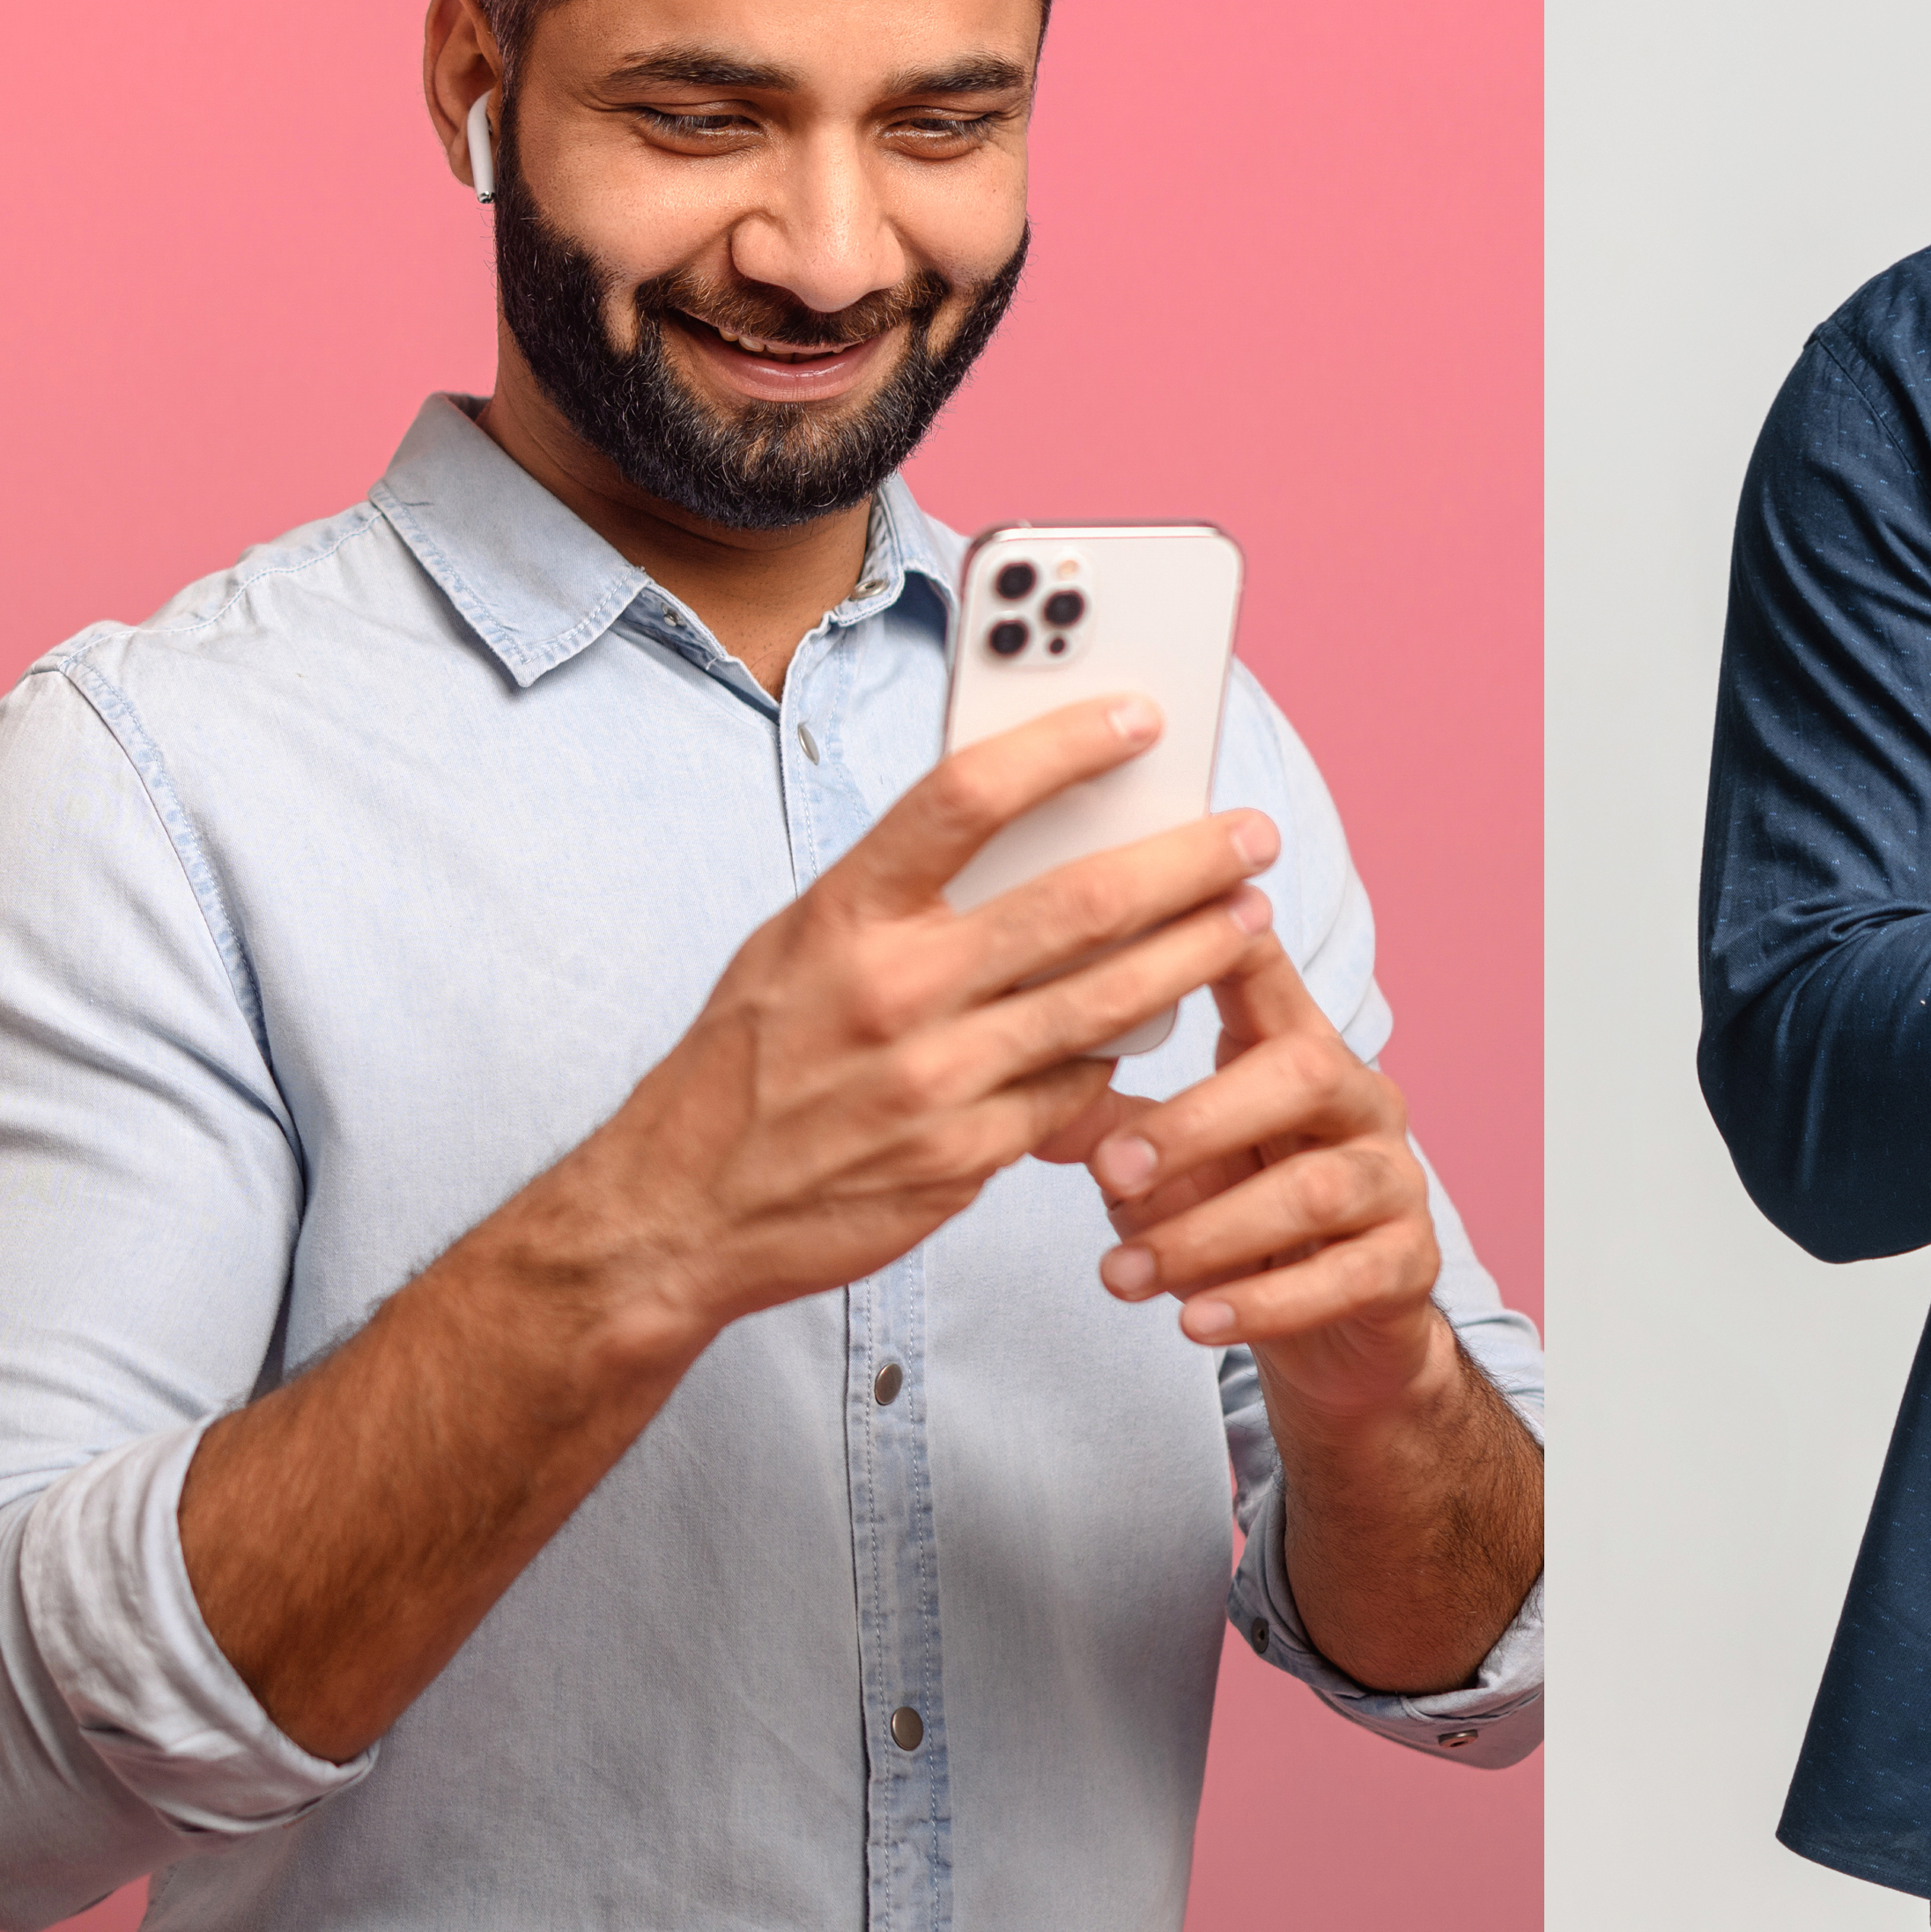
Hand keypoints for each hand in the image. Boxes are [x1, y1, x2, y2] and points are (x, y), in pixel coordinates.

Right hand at [173, 695, 1282, 1760]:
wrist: (681, 1213)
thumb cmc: (744, 1062)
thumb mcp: (795, 948)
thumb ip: (898, 899)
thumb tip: (1026, 839)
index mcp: (843, 912)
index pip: (967, 795)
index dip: (1064, 745)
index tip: (1141, 718)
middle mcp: (890, 987)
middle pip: (1074, 900)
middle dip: (1184, 861)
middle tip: (1249, 835)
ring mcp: (932, 1079)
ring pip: (1102, 1001)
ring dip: (1192, 956)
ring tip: (1247, 920)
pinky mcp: (962, 1158)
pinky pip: (1071, 1096)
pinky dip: (1115, 1064)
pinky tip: (1154, 1040)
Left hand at [1070, 942, 1538, 1695]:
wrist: (1337, 1332)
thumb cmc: (1237, 1215)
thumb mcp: (1167, 1166)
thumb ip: (1112, 1129)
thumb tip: (1022, 1101)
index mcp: (1295, 1047)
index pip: (1263, 973)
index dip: (1220, 941)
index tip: (1158, 921)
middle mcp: (1358, 1097)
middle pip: (1302, 1074)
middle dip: (1197, 1122)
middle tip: (1109, 1172)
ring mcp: (1395, 1178)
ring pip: (1318, 1189)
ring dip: (1209, 1234)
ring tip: (1125, 1274)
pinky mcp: (1410, 1262)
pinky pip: (1347, 1278)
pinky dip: (1263, 1304)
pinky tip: (1196, 1322)